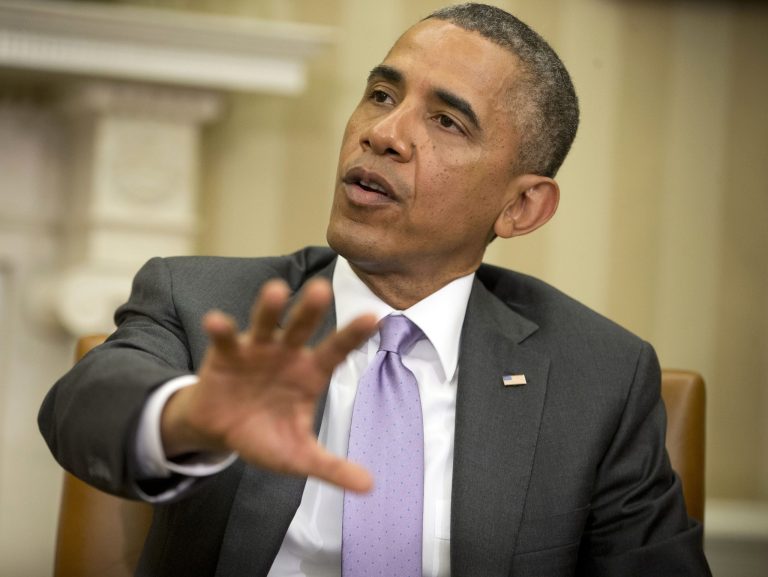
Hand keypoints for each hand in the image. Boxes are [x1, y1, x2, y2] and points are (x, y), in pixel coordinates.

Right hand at [160, 277, 376, 491]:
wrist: (221, 434)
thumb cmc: (266, 435)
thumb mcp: (299, 455)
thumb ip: (331, 467)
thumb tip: (370, 488)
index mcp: (310, 373)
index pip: (335, 351)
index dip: (352, 336)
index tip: (373, 318)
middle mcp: (287, 354)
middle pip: (302, 327)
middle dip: (311, 309)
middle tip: (322, 288)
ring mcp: (257, 350)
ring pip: (266, 324)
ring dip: (269, 308)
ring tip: (276, 290)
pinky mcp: (226, 354)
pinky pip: (225, 338)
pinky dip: (220, 329)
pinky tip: (216, 321)